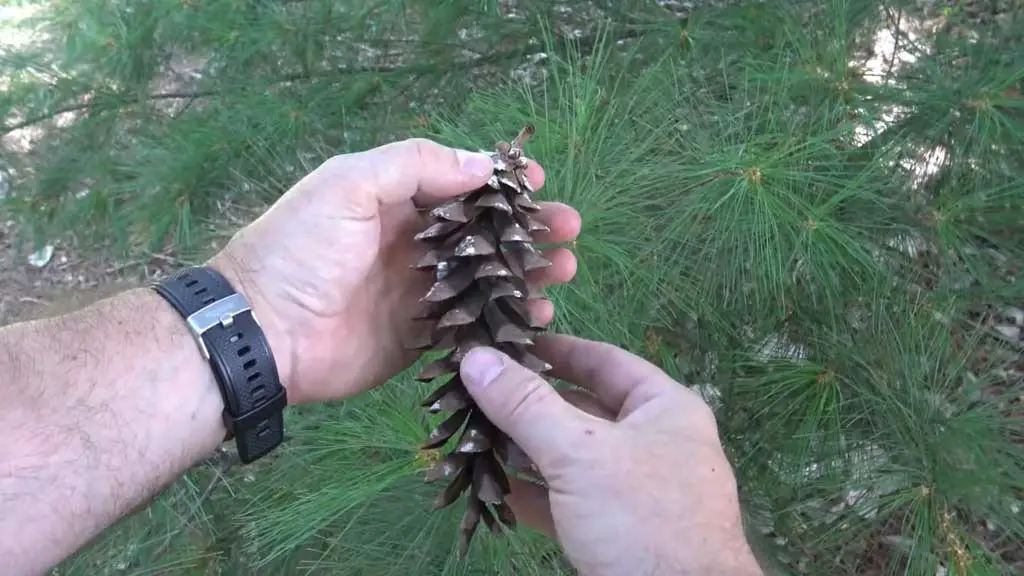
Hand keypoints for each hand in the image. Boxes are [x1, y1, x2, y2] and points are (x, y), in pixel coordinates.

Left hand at [207, 139, 580, 403]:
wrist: (263, 333)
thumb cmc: (302, 249)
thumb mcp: (349, 185)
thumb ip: (414, 165)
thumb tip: (481, 165)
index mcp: (392, 201)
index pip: (457, 183)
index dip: (499, 183)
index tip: (538, 183)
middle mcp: (410, 244)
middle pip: (482, 232)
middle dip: (527, 229)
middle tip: (568, 230)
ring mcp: (418, 293)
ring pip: (485, 278)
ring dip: (526, 272)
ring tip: (564, 270)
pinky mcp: (419, 337)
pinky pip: (472, 325)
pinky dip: (505, 319)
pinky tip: (535, 316)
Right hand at [458, 335, 762, 575]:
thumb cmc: (641, 517)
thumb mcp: (579, 452)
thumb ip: (525, 405)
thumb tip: (474, 357)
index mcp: (664, 409)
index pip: (604, 360)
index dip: (556, 348)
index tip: (506, 341)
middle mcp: (653, 445)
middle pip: (583, 410)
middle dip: (530, 404)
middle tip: (476, 390)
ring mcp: (635, 494)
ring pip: (571, 459)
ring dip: (525, 450)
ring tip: (473, 436)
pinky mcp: (615, 535)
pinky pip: (567, 503)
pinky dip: (532, 495)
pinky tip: (493, 489)